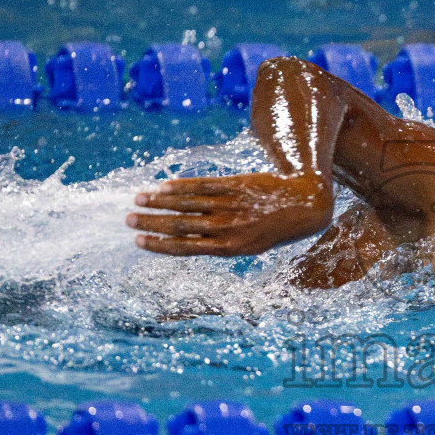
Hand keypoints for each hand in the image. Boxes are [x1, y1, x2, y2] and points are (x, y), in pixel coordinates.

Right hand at [127, 172, 332, 256]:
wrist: (306, 204)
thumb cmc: (276, 228)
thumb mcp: (251, 245)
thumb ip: (223, 243)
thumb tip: (192, 240)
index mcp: (229, 249)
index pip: (185, 248)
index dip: (159, 245)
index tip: (138, 241)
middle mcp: (227, 228)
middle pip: (180, 225)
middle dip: (151, 223)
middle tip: (127, 220)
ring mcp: (230, 205)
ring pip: (186, 204)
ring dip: (159, 202)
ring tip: (138, 200)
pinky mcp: (234, 185)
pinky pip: (202, 185)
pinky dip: (180, 186)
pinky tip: (163, 186)